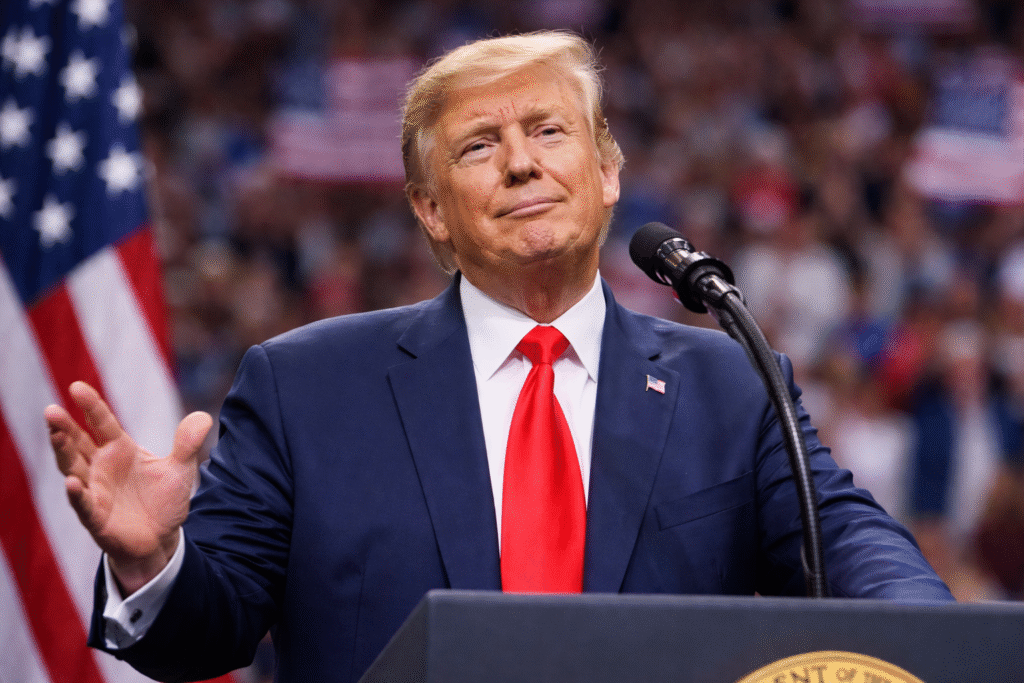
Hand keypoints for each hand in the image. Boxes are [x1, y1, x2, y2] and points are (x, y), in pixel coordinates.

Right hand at [45, 381, 211, 594]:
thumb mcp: (180, 469)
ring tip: (55, 433)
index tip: (76, 387)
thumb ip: (187, 444)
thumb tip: (203, 417)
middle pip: (77, 443)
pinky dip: (78, 495)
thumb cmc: (163, 500)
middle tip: (51, 410)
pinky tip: (72, 484)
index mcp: (119, 449)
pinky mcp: (96, 517)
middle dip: (64, 427)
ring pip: (73, 469)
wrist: (161, 539)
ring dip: (63, 452)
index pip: (102, 423)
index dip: (91, 406)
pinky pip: (84, 505)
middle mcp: (101, 467)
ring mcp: (95, 491)